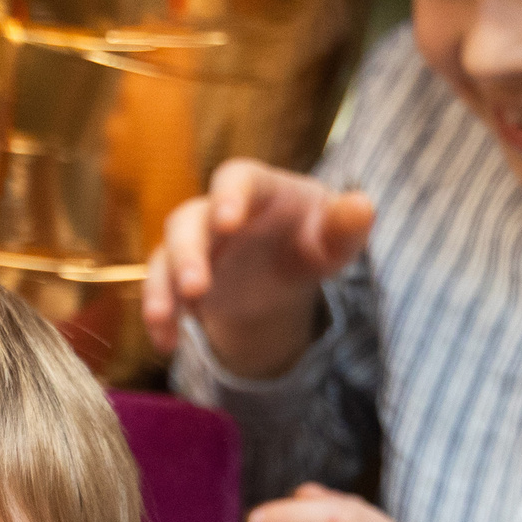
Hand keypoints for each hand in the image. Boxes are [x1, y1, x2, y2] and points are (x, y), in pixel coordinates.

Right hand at [143, 159, 373, 377]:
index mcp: (258, 188)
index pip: (237, 177)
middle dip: (188, 253)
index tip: (228, 222)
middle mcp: (215, 211)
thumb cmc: (313, 241)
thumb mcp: (336, 237)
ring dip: (162, 287)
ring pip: (164, 255)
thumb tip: (362, 207)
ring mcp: (193, 244)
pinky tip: (167, 344)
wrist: (282, 271)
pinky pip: (160, 291)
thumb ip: (347, 225)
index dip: (229, 196)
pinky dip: (160, 318)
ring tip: (166, 319)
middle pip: (188, 220)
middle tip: (197, 287)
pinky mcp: (177, 276)